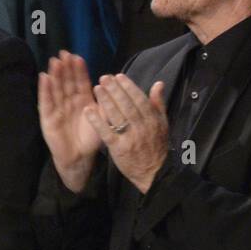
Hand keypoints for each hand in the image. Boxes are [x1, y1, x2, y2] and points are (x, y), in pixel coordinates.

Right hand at [39, 51, 107, 192]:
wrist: (79, 157)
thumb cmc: (91, 139)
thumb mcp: (102, 118)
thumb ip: (106, 102)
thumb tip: (112, 84)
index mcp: (82, 100)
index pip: (80, 82)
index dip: (78, 70)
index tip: (77, 56)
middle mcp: (68, 102)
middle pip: (66, 82)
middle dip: (65, 68)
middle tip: (64, 53)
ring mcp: (57, 109)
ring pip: (56, 88)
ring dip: (54, 75)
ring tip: (54, 61)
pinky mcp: (47, 118)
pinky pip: (46, 102)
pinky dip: (44, 90)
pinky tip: (44, 77)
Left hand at [86, 73, 169, 193]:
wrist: (153, 173)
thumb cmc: (156, 146)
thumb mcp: (162, 124)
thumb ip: (158, 104)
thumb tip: (158, 83)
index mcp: (153, 120)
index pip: (139, 99)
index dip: (128, 87)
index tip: (118, 76)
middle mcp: (142, 127)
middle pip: (127, 105)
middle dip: (115, 90)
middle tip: (104, 78)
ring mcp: (130, 138)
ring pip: (117, 116)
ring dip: (106, 101)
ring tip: (96, 88)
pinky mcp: (118, 148)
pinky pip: (106, 132)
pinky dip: (97, 121)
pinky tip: (88, 110)